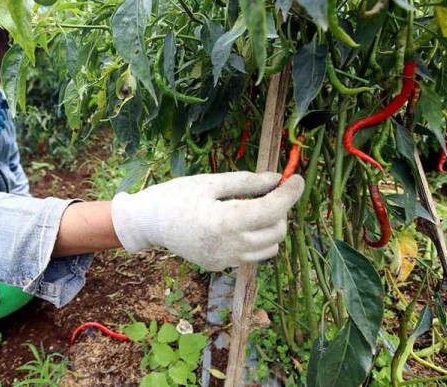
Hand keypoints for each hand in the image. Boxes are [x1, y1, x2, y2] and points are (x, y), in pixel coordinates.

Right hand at [111, 171, 303, 270]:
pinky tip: (238, 225)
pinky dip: (255, 239)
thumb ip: (246, 182)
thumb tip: (277, 179)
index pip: (272, 210)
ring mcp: (225, 261)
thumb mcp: (210, 182)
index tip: (297, 179)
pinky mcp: (220, 267)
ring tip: (253, 209)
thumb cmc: (176, 196)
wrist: (149, 223)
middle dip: (279, 209)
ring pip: (269, 248)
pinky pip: (251, 255)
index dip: (290, 194)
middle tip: (266, 192)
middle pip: (277, 230)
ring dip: (270, 227)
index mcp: (224, 221)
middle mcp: (228, 246)